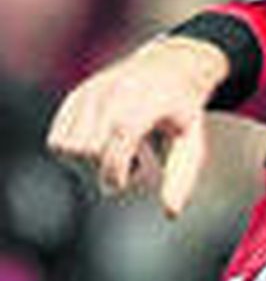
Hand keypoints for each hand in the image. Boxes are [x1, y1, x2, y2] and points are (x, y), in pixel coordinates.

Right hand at [47, 35, 227, 217]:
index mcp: (146, 99)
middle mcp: (113, 91)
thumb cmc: (184, 112)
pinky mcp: (75, 97)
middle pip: (86, 149)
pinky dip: (73, 154)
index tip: (123, 183)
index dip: (116, 169)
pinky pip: (58, 139)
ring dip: (86, 165)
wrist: (170, 66)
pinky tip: (100, 146)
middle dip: (102, 171)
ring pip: (65, 147)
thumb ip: (182, 177)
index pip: (120, 134)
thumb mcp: (192, 141)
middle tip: (132, 165)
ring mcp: (90, 92)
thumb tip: (170, 214)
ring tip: (116, 153)